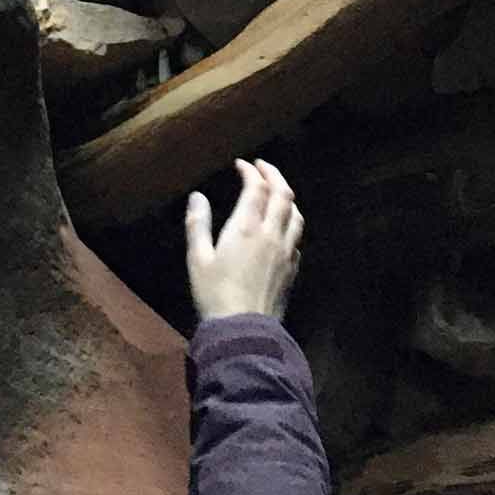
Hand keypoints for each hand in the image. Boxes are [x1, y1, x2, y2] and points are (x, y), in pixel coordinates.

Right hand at [186, 158, 303, 321]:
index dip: (251, 171)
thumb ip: (198, 224)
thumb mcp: (198, 258)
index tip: (241, 165)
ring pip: (296, 214)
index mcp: (247, 227)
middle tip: (262, 168)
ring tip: (276, 193)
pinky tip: (281, 230)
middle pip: (283, 194)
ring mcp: (286, 251)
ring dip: (287, 198)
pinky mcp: (293, 269)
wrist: (244, 329)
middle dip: (274, 175)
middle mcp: (272, 233)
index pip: (257, 187)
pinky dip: (290, 223)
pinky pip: (297, 238)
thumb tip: (197, 197)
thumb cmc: (215, 293)